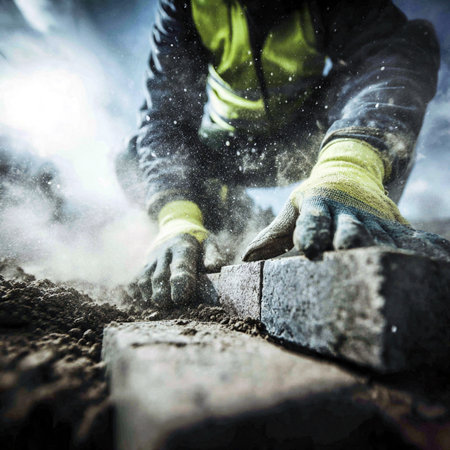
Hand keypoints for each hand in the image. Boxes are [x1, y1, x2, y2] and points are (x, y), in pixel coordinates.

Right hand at [131, 200, 208, 306]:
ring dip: (151, 294)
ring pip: (146, 279)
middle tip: (168, 305)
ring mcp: (153, 258)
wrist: (176, 225)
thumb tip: (213, 268)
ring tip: (159, 305)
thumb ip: (213, 255)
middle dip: (162, 293)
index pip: (180, 265)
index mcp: (182, 246)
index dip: (180, 283)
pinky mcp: (145, 264)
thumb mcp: (208, 242)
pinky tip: (145, 300)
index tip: (181, 298)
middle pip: (160, 276)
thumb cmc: (197, 240)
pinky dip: (139, 292)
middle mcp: (164, 252)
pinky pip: (138, 279)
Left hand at [243, 139, 449, 261]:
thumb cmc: (314, 196)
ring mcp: (371, 216)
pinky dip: (419, 245)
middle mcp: (345, 211)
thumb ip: (273, 234)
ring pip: (378, 233)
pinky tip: (437, 257)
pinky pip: (406, 235)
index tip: (308, 252)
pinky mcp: (391, 221)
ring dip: (381, 247)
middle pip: (348, 227)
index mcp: (318, 206)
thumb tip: (246, 259)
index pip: (312, 222)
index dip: (310, 235)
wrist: (348, 170)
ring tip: (387, 263)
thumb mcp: (293, 208)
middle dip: (349, 239)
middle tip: (347, 251)